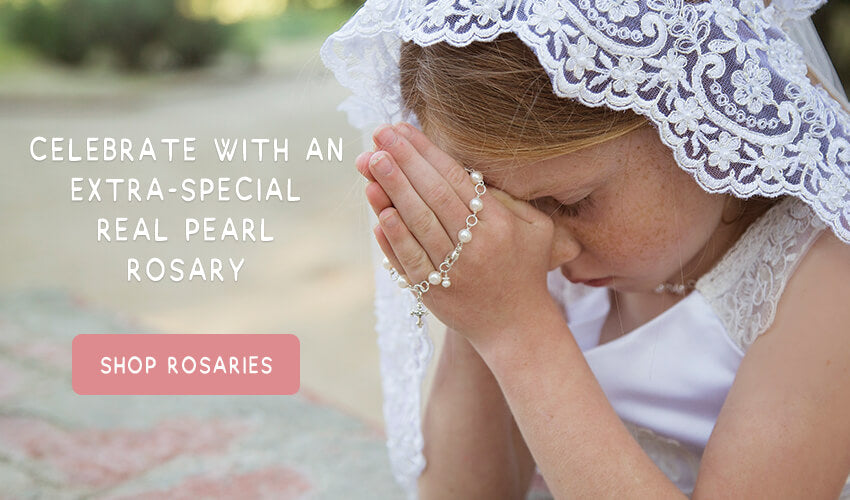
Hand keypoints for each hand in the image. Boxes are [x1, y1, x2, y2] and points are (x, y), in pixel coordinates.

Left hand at [356, 122, 556, 344]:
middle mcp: (476, 245)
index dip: (427, 152)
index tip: (402, 129)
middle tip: (379, 135)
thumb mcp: (536, 229)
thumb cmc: (525, 270)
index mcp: (499, 224)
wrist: (517, 328)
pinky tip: (378, 212)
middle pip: (434, 195)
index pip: (457, 179)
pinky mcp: (434, 293)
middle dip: (404, 161)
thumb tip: (467, 173)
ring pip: (418, 224)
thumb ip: (508, 199)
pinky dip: (393, 237)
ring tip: (370, 162)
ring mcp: (453, 270)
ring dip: (392, 191)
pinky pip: (409, 260)